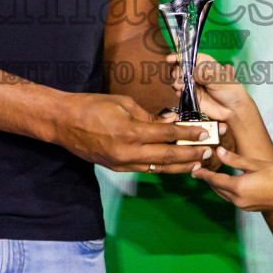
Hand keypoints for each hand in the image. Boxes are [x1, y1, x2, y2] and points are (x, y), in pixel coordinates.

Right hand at [54, 93, 211, 172]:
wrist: (63, 123)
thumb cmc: (92, 106)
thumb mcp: (123, 102)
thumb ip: (149, 116)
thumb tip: (171, 122)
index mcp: (131, 131)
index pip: (168, 134)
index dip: (189, 134)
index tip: (204, 133)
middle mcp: (129, 152)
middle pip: (168, 157)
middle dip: (191, 155)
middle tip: (209, 153)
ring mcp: (122, 163)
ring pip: (158, 168)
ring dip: (180, 167)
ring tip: (198, 163)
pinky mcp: (117, 168)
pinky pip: (145, 169)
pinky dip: (162, 168)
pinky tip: (174, 166)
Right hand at [166, 52, 255, 125]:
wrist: (233, 109)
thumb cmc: (231, 90)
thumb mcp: (220, 80)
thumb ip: (207, 76)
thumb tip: (196, 72)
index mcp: (204, 63)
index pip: (189, 56)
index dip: (179, 56)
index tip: (170, 58)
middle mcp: (196, 72)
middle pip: (180, 67)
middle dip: (176, 71)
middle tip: (177, 77)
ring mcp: (193, 84)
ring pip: (178, 80)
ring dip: (176, 82)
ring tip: (179, 86)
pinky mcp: (191, 96)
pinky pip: (180, 92)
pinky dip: (178, 92)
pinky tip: (180, 93)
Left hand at [192, 146, 272, 211]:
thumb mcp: (254, 164)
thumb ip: (234, 159)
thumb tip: (218, 151)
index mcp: (238, 187)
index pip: (215, 180)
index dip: (203, 174)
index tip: (194, 170)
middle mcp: (238, 199)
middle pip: (217, 189)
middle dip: (208, 180)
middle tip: (200, 170)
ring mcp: (243, 206)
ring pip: (224, 195)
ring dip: (217, 185)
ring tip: (211, 175)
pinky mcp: (249, 208)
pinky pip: (232, 198)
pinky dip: (226, 190)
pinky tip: (228, 182)